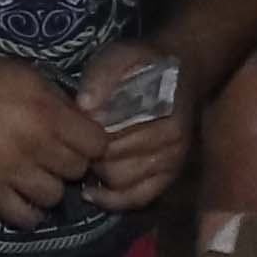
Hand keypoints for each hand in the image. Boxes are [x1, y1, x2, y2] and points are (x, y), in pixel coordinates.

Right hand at [0, 52, 114, 227]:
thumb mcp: (28, 76)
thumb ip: (59, 102)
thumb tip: (86, 124)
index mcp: (47, 111)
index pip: (96, 144)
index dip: (91, 144)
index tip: (79, 141)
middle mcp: (33, 143)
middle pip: (77, 171)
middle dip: (69, 164)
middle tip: (52, 156)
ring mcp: (8, 169)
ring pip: (54, 196)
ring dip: (48, 188)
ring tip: (34, 175)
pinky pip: (21, 217)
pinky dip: (27, 213)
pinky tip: (22, 199)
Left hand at [82, 45, 197, 218]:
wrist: (182, 72)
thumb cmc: (144, 65)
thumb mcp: (121, 56)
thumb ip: (102, 76)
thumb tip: (84, 105)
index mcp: (162, 114)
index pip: (111, 138)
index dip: (86, 136)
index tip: (74, 128)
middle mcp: (173, 143)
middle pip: (114, 162)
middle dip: (91, 155)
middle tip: (78, 145)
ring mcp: (173, 163)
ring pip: (122, 183)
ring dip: (100, 174)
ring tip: (88, 159)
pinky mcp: (169, 177)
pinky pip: (138, 199)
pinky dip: (113, 200)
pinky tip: (93, 191)